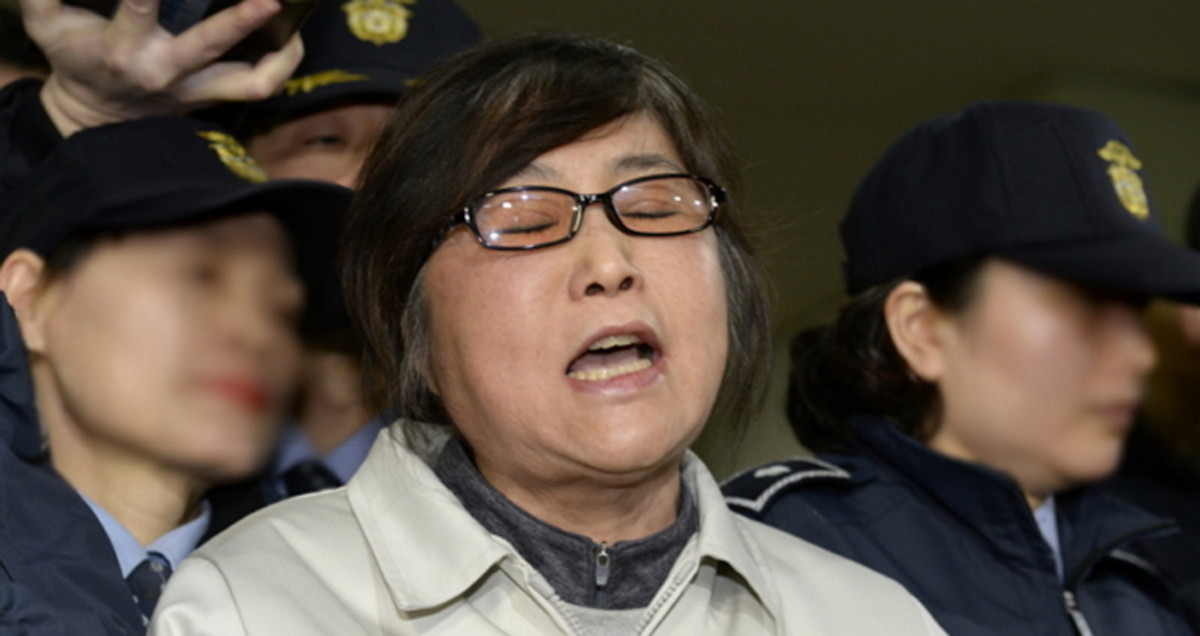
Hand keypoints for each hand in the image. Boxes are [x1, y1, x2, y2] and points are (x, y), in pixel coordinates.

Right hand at [22, 0, 302, 135]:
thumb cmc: (74, 54)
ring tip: (291, 16)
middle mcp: (164, 70)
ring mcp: (195, 88)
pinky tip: (291, 36)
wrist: (95, 112)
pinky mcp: (214, 96)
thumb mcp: (45, 21)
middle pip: (207, 46)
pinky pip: (260, 87)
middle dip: (238, 20)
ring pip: (249, 81)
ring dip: (279, 54)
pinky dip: (282, 65)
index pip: (139, 8)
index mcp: (122, 49)